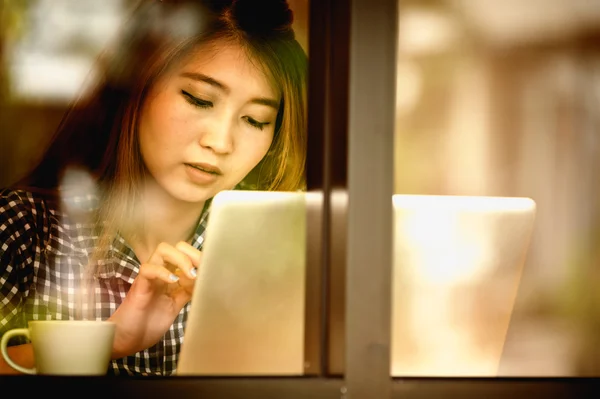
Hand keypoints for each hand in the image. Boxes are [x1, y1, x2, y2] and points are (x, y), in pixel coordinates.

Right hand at [108, 241, 200, 358]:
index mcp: (171, 276)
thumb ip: (187, 292)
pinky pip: (148, 269)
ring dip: (180, 259)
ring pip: (162, 250)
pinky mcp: (140, 286)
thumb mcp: (176, 305)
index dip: (200, 259)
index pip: (186, 255)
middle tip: (200, 269)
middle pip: (176, 247)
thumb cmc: (150, 323)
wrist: (128, 339)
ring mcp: (150, 277)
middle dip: (192, 254)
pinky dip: (162, 272)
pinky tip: (172, 282)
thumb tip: (206, 281)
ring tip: (190, 274)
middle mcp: (161, 272)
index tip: (211, 270)